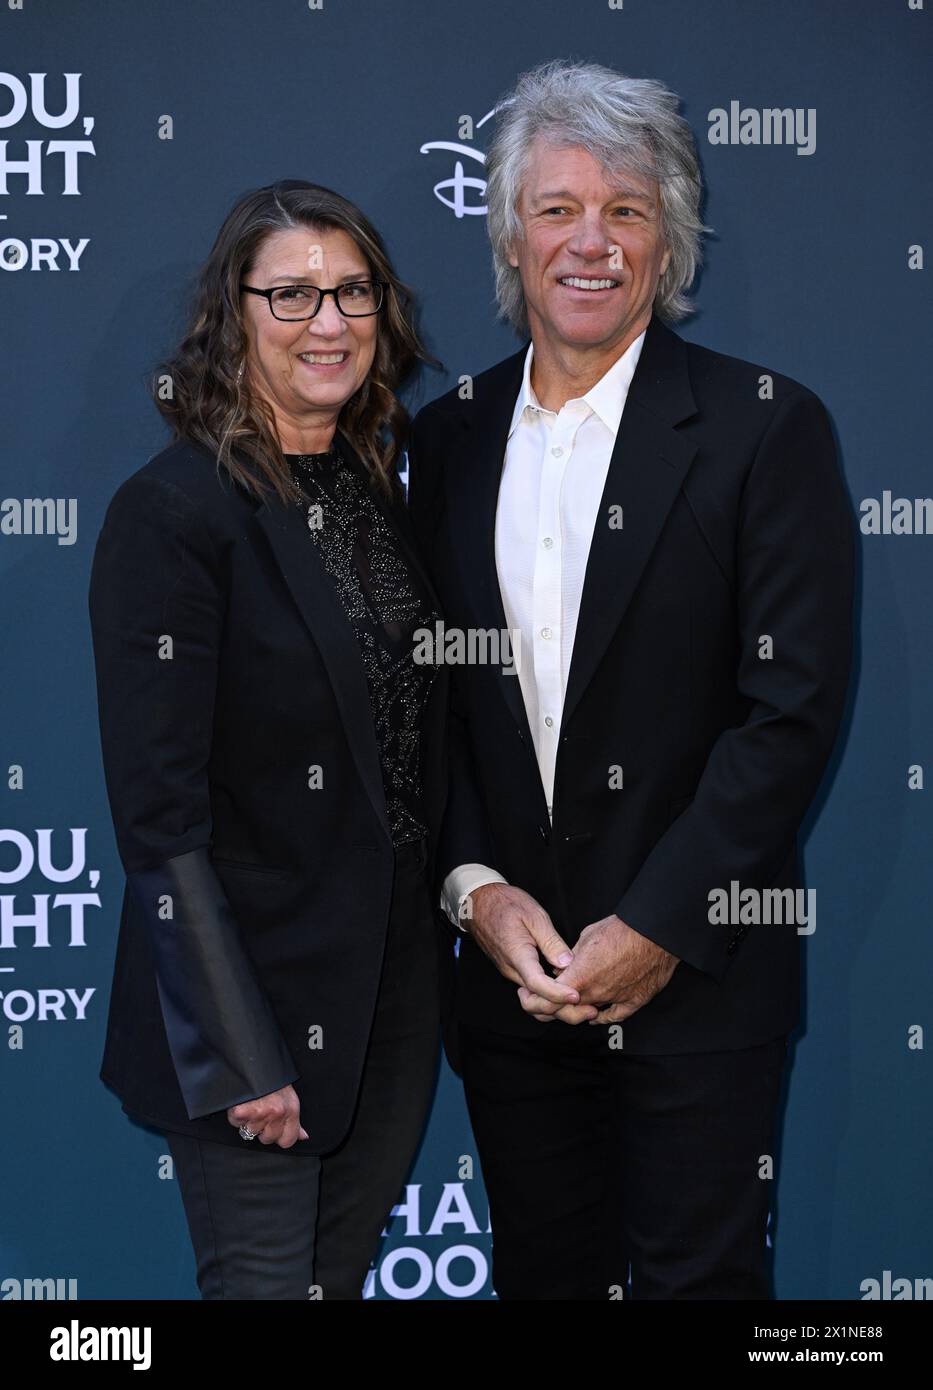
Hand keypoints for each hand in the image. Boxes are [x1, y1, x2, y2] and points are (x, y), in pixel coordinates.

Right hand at [227, 1083, 307, 1148]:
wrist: (254, 1058)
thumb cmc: (272, 1076)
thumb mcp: (289, 1096)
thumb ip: (294, 1120)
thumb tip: (303, 1136)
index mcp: (291, 1110)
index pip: (288, 1140)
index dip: (279, 1136)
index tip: (273, 1127)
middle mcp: (277, 1113)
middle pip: (267, 1139)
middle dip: (261, 1128)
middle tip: (260, 1110)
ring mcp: (260, 1112)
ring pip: (250, 1132)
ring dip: (248, 1120)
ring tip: (251, 1103)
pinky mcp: (242, 1111)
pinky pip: (236, 1123)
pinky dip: (235, 1114)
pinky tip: (241, 1102)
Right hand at [466, 883, 592, 1018]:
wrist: (478, 904)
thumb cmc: (505, 904)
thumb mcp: (533, 915)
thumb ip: (550, 941)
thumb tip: (567, 963)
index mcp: (517, 955)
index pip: (537, 984)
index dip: (557, 994)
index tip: (577, 996)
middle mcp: (512, 970)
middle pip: (537, 1000)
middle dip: (563, 1009)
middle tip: (590, 1010)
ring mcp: (512, 972)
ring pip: (535, 999)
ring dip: (558, 1006)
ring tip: (584, 1004)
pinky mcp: (514, 971)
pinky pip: (532, 990)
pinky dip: (550, 996)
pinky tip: (567, 991)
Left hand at [519, 914, 678, 1024]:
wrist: (653, 934)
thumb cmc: (620, 931)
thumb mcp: (586, 937)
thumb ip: (570, 957)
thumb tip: (561, 967)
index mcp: (578, 979)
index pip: (546, 1002)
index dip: (532, 1002)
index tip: (526, 995)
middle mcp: (594, 995)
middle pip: (564, 1012)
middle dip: (549, 1007)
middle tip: (541, 999)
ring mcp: (614, 1000)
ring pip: (587, 1014)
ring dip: (574, 1009)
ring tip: (566, 1001)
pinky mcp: (634, 1002)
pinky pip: (613, 1015)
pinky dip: (601, 1015)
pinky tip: (594, 1014)